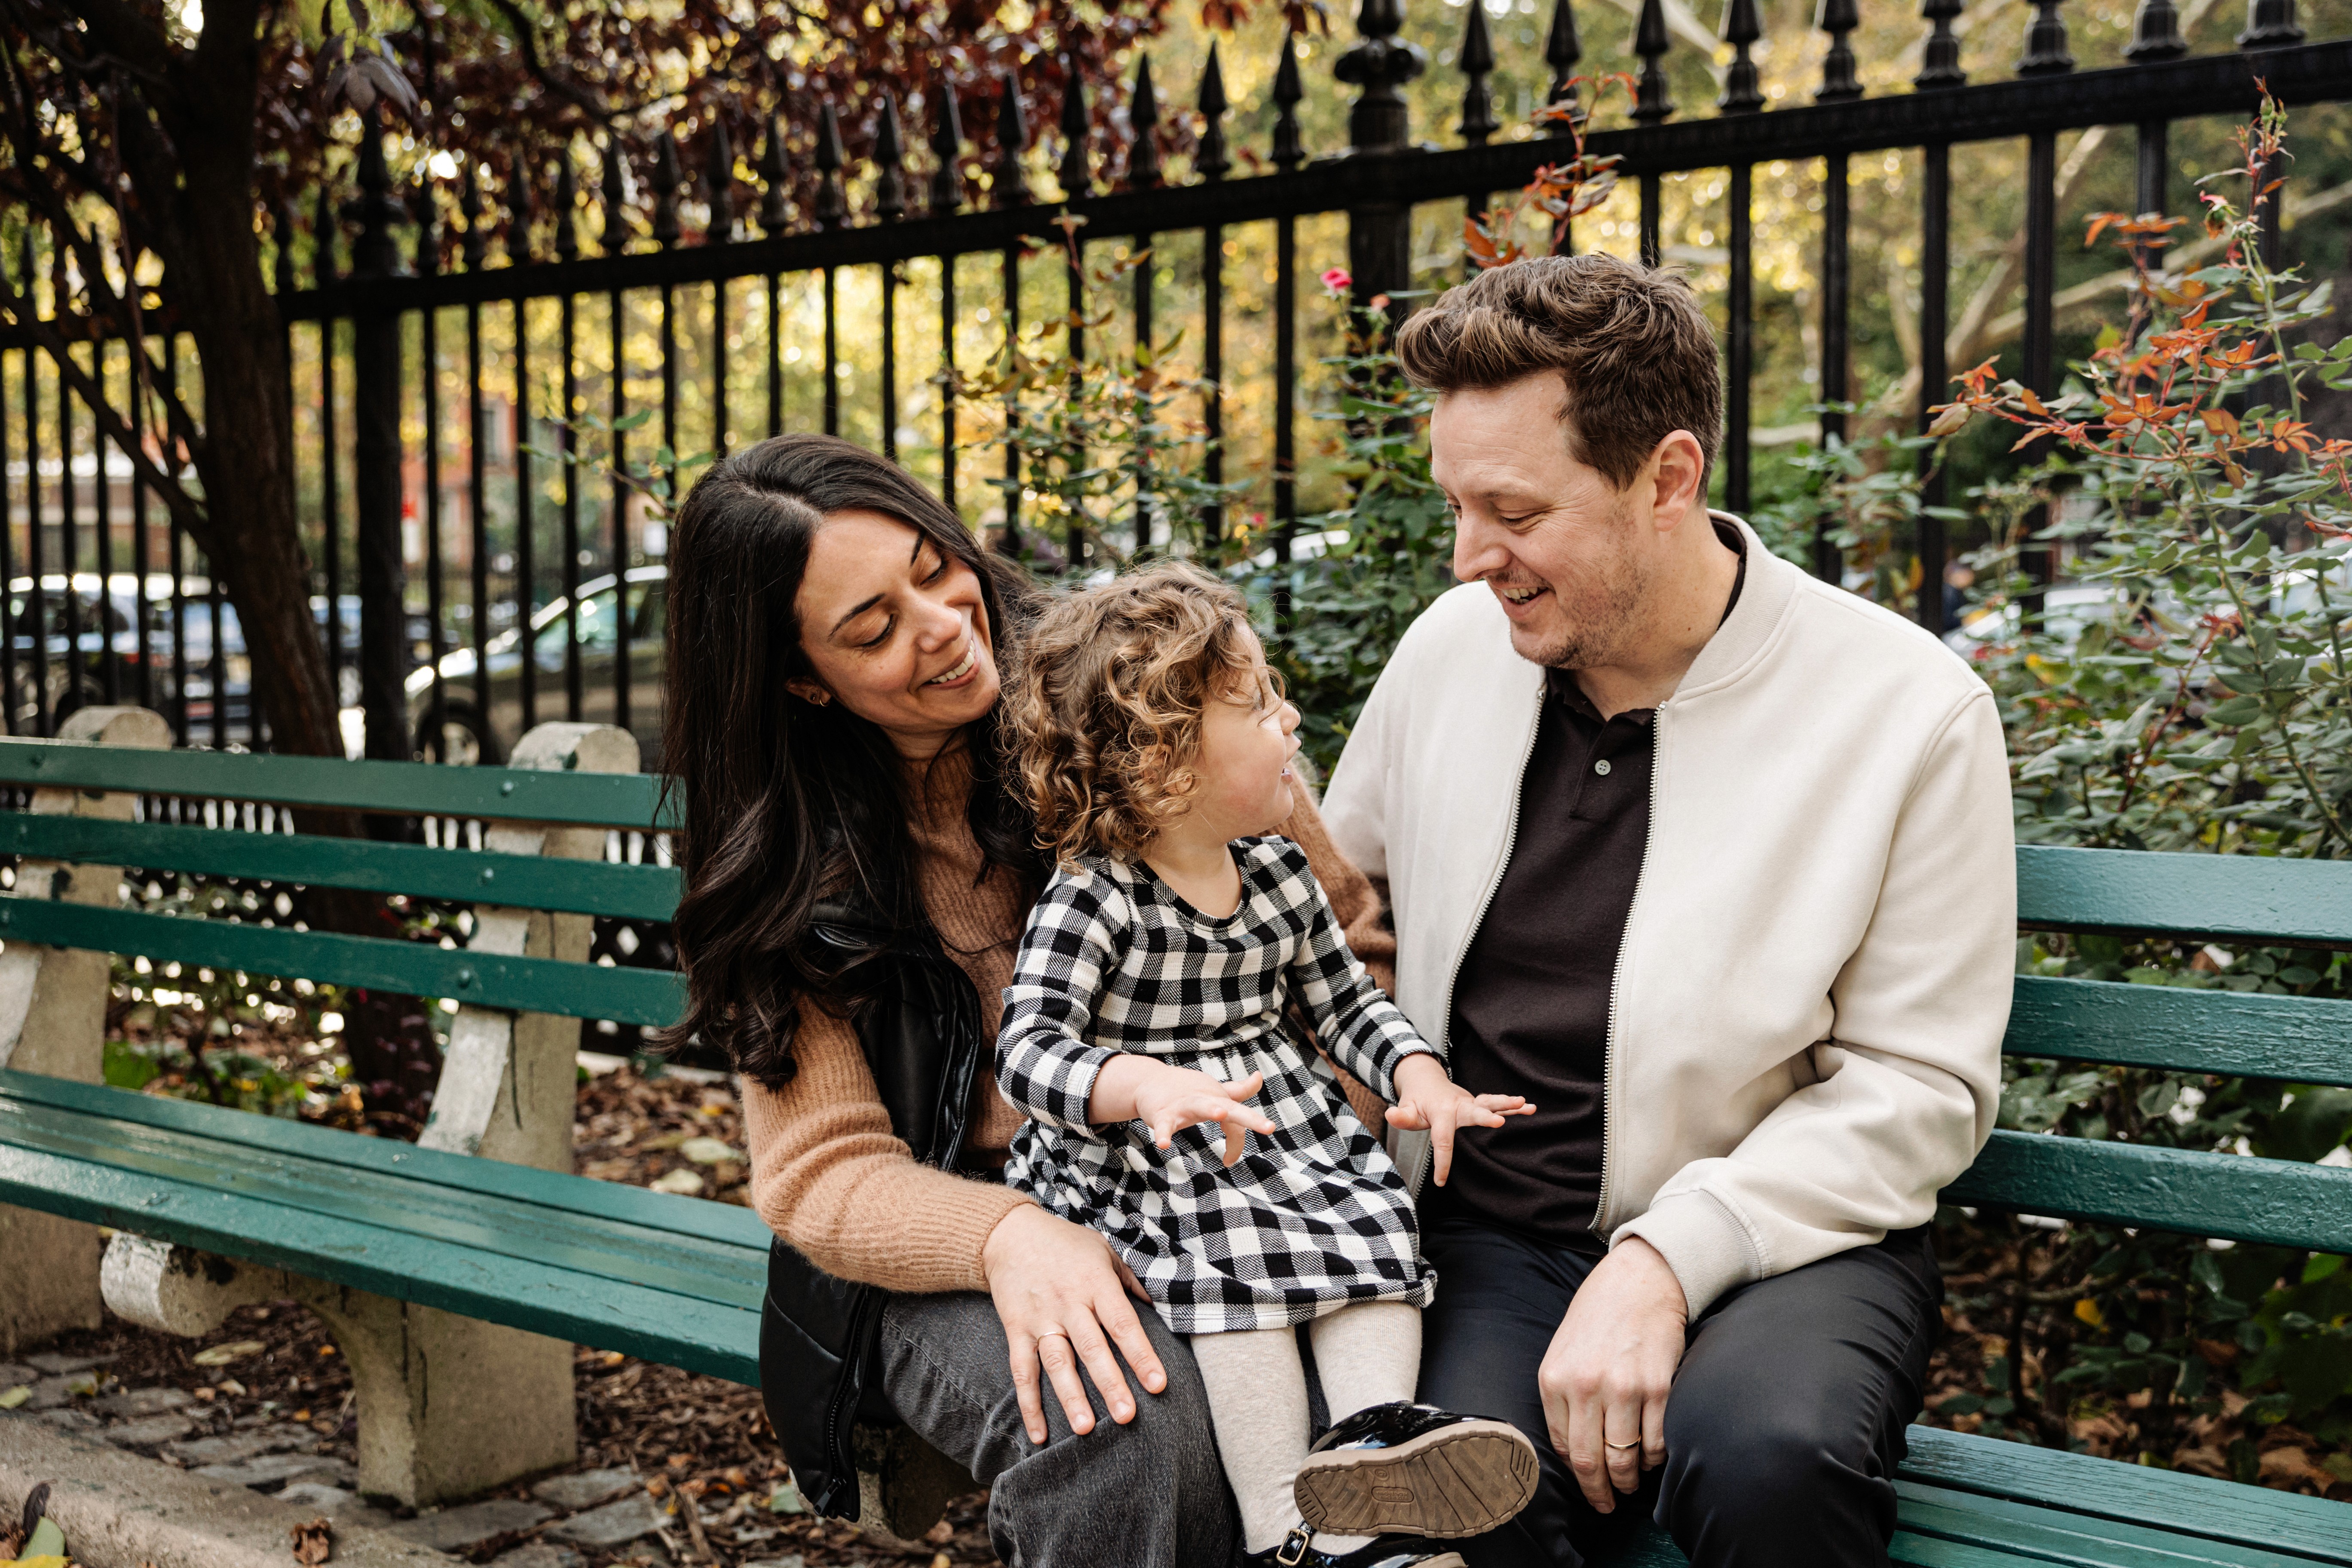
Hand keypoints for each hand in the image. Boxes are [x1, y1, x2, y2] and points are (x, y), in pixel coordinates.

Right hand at [981, 1204, 1168, 1444]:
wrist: (1008, 1233)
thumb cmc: (1065, 1243)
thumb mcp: (1103, 1250)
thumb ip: (1131, 1280)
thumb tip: (1159, 1308)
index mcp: (1096, 1283)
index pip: (1122, 1323)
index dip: (1140, 1354)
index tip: (1158, 1384)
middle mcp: (1069, 1303)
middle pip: (1092, 1348)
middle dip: (1110, 1383)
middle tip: (1126, 1416)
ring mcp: (1040, 1318)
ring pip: (1057, 1362)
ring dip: (1071, 1397)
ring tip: (1085, 1429)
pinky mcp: (1016, 1329)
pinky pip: (1022, 1370)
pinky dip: (1028, 1403)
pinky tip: (1039, 1433)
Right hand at [1120, 1062, 1279, 1166]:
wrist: (1148, 1080)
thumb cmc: (1187, 1089)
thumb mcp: (1215, 1090)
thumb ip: (1238, 1090)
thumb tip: (1259, 1077)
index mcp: (1219, 1098)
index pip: (1238, 1121)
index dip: (1238, 1143)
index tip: (1229, 1161)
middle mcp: (1205, 1099)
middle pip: (1231, 1108)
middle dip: (1250, 1118)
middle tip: (1270, 1127)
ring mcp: (1184, 1105)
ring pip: (1200, 1105)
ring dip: (1211, 1109)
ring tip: (1221, 1113)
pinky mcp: (1163, 1113)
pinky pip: (1164, 1125)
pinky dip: (1163, 1133)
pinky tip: (1163, 1144)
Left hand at [1384, 1053, 1532, 1185]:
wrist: (1426, 1080)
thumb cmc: (1417, 1101)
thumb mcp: (1407, 1109)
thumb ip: (1401, 1116)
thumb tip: (1391, 1114)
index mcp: (1441, 1112)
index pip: (1442, 1140)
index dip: (1442, 1162)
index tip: (1440, 1181)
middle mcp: (1458, 1105)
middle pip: (1473, 1113)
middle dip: (1484, 1117)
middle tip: (1497, 1123)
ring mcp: (1470, 1102)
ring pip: (1490, 1102)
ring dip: (1507, 1105)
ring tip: (1525, 1105)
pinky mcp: (1477, 1102)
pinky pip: (1496, 1103)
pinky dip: (1511, 1106)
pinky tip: (1529, 1108)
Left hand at [1537, 1237, 1688, 1511]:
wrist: (1640, 1279)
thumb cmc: (1600, 1315)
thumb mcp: (1563, 1351)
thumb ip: (1563, 1396)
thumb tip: (1573, 1449)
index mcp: (1554, 1379)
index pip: (1562, 1447)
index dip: (1577, 1476)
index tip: (1588, 1487)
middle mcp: (1585, 1387)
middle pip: (1590, 1461)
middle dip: (1599, 1493)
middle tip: (1607, 1505)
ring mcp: (1623, 1388)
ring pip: (1624, 1460)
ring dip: (1629, 1482)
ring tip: (1631, 1485)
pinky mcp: (1658, 1388)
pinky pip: (1656, 1444)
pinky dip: (1655, 1459)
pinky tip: (1653, 1456)